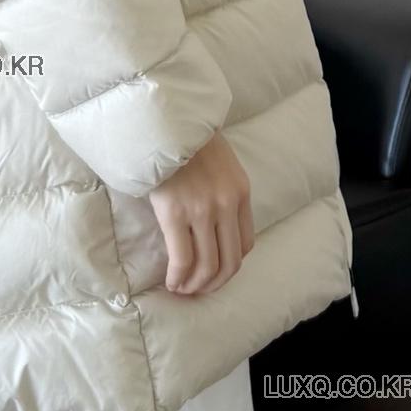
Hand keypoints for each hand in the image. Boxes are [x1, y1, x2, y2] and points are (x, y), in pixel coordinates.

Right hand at [147, 131, 254, 294]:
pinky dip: (178, 278)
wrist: (165, 120)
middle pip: (230, 261)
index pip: (245, 243)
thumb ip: (222, 191)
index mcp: (241, 191)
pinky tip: (171, 282)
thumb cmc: (187, 139)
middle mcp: (227, 204)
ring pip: (207, 265)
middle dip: (214, 283)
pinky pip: (182, 259)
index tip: (214, 273)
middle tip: (197, 290)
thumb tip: (210, 225)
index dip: (230, 266)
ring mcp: (202, 210)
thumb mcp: (220, 163)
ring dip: (195, 285)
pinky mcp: (175, 213)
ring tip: (182, 289)